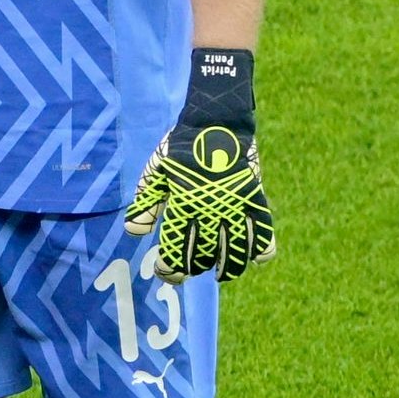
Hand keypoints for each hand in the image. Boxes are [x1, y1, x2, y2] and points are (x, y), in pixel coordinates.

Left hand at [125, 48, 273, 278]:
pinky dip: (262, 249)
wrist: (216, 122)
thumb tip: (135, 234)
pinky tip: (255, 258)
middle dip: (193, 270)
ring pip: (237, 250)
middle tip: (185, 275)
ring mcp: (236, 205)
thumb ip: (145, 204)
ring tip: (221, 274)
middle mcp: (211, 209)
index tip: (167, 274)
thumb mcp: (156, 172)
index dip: (171, 268)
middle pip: (205, 254)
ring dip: (229, 268)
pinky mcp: (255, 198)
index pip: (177, 248)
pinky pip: (264, 231)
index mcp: (183, 204)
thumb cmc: (179, 148)